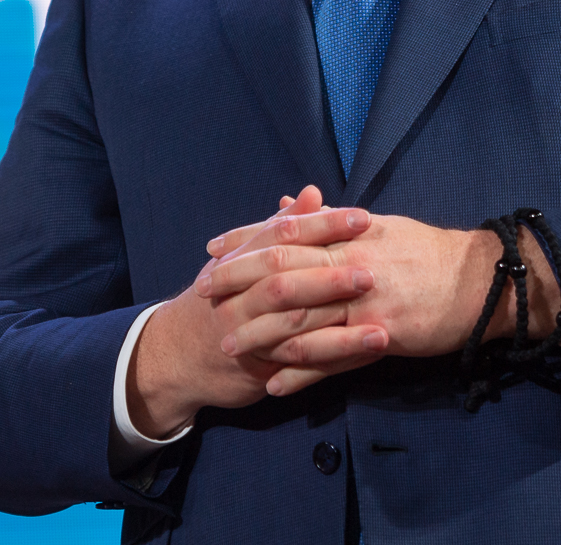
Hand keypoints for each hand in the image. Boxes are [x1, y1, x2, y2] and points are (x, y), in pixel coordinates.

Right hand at [125, 187, 383, 435]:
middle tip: (372, 274)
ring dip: (339, 331)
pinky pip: (300, 367)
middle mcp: (239, 297)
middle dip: (329, 278)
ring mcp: (246, 335)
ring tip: (382, 330)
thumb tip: (311, 191)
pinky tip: (368, 359)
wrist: (179, 355)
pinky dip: (334, 363)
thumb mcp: (243, 258)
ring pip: (292, 330)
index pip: (282, 236)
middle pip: (284, 283)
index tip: (362, 218)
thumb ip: (280, 227)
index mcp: (239, 261)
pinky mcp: (258, 368)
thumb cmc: (223, 296)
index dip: (322, 225)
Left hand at [200, 213, 560, 395]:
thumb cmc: (427, 252)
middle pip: (281, 272)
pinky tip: (273, 382)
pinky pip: (332, 356)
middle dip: (237, 284)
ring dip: (260, 333)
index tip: (211, 251)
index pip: (284, 234)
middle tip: (202, 297)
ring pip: (300, 316)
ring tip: (226, 346)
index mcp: (348, 233)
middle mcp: (350, 262)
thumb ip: (330, 220)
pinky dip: (300, 371)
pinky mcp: (382, 334)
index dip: (244, 242)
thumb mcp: (378, 226)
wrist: (478, 280)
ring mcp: (364, 300)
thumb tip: (291, 202)